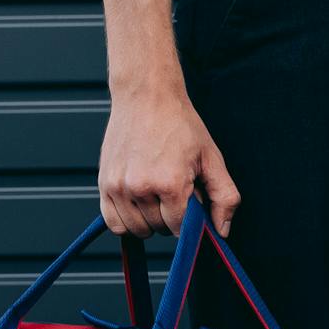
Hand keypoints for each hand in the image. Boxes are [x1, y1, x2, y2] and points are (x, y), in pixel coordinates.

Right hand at [98, 83, 240, 239]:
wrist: (146, 96)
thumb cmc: (180, 125)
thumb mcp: (212, 158)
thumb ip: (224, 196)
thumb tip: (221, 231)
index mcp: (170, 183)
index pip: (180, 228)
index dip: (189, 217)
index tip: (190, 197)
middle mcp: (141, 188)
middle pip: (158, 228)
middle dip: (171, 217)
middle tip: (174, 190)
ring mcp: (119, 186)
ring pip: (137, 229)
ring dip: (150, 220)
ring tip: (157, 195)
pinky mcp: (104, 183)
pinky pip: (113, 223)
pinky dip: (126, 222)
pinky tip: (138, 205)